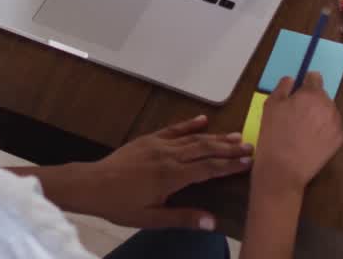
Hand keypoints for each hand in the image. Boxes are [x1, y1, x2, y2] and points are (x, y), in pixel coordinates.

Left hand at [81, 115, 251, 229]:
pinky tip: (203, 119)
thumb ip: (182, 218)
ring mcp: (158, 144)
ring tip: (236, 135)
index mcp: (172, 176)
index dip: (230, 165)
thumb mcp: (150, 218)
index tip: (249, 162)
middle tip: (250, 146)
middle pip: (205, 149)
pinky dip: (190, 124)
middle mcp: (169, 155)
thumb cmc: (120, 205)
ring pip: (193, 138)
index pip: (208, 168)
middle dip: (229, 148)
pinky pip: (173, 129)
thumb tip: (212, 222)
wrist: (91, 184)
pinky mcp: (149, 139)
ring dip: (216, 136)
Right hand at [253, 73, 342, 195]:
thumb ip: (283, 87)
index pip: (314, 77)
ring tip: (304, 129)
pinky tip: (311, 139)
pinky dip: (325, 129)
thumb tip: (292, 79)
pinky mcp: (339, 139)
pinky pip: (333, 126)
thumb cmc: (274, 135)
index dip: (305, 83)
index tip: (298, 92)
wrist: (283, 169)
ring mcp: (336, 123)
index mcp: (311, 94)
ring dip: (319, 114)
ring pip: (329, 111)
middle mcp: (328, 105)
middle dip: (312, 101)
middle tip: (297, 115)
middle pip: (322, 95)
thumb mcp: (270, 105)